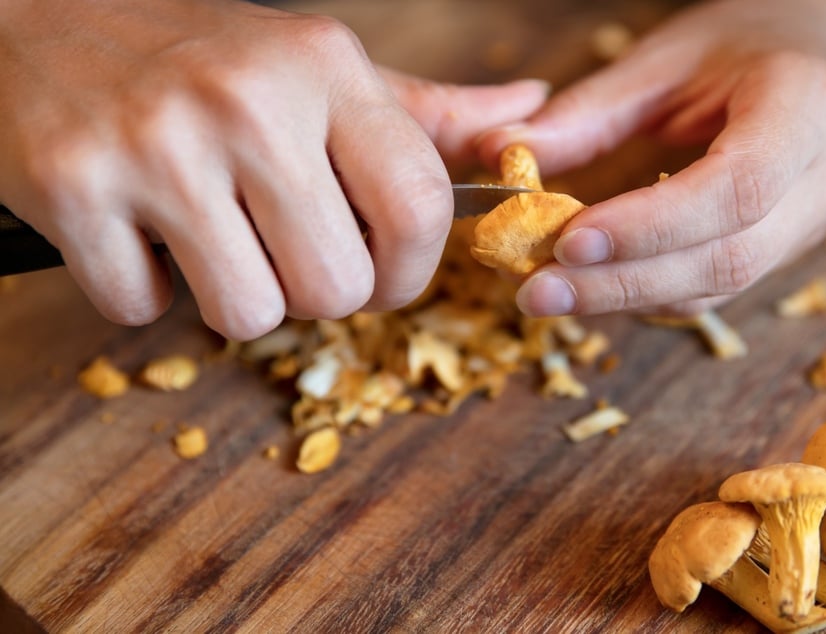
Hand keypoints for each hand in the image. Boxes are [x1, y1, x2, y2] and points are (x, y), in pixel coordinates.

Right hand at [0, 0, 547, 338]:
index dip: (409, 273)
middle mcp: (250, 101)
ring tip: (204, 233)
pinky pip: (143, 309)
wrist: (39, 18)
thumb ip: (426, 112)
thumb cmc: (204, 57)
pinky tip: (136, 229)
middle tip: (272, 246)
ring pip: (248, 314)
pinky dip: (142, 288)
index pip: (420, 208)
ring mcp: (157, 142)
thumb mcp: (322, 71)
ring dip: (230, 295)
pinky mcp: (72, 185)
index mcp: (327, 70)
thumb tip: (528, 115)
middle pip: (335, 289)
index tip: (380, 277)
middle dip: (309, 291)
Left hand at [479, 0, 825, 316]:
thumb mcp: (661, 60)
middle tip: (536, 291)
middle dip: (623, 282)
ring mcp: (811, 225)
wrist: (804, 58)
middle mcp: (822, 179)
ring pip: (716, 285)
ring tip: (546, 293)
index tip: (568, 241)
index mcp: (804, 109)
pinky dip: (644, 293)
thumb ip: (585, 112)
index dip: (651, 225)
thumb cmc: (734, 48)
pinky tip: (587, 287)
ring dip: (624, 297)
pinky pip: (710, 289)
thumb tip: (497, 151)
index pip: (737, 188)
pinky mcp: (783, 252)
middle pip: (727, 256)